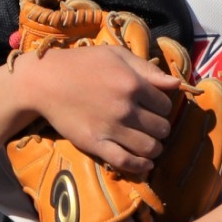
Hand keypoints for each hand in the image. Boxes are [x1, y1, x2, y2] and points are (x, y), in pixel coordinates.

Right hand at [14, 45, 179, 178]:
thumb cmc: (81, 63)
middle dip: (160, 128)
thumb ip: (147, 69)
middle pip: (161, 128)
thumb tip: (177, 84)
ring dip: (154, 148)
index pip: (165, 105)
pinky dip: (140, 166)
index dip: (162, 107)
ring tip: (150, 144)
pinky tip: (145, 164)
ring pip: (149, 148)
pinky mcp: (95, 144)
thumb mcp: (116, 55)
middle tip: (151, 126)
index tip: (153, 108)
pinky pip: (126, 161)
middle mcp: (125, 108)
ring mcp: (110, 128)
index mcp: (132, 83)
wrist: (44, 81)